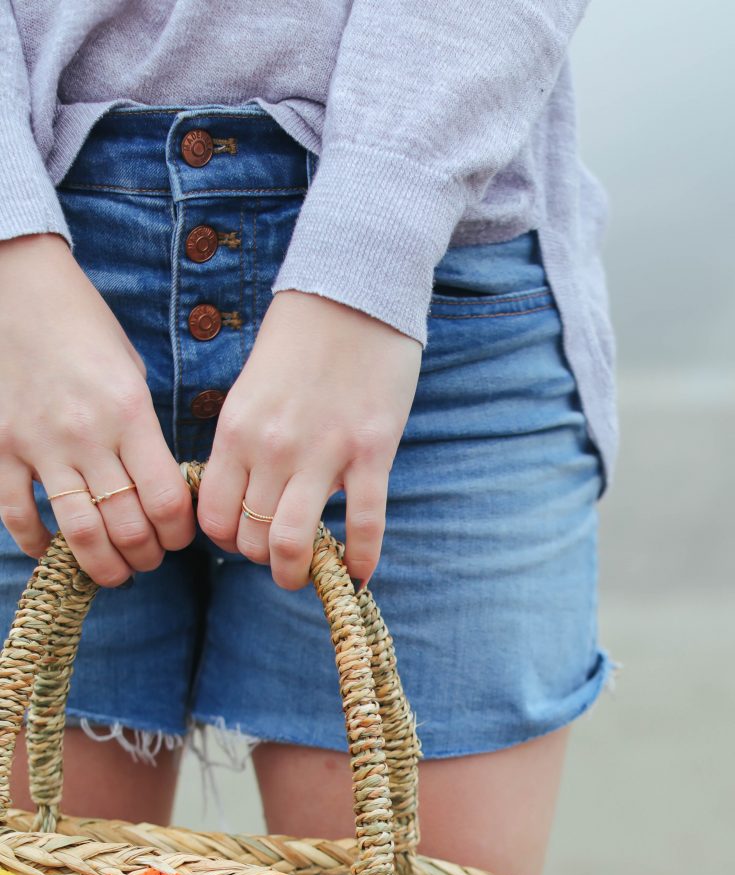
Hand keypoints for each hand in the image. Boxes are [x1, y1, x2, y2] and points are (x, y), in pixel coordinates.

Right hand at [0, 234, 195, 585]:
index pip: (167, 502)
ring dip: (102, 565)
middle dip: (146, 558)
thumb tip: (163, 490)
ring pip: (79, 532)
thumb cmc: (85, 328)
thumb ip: (145, 433)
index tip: (179, 537)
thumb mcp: (131, 373)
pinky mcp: (1, 446)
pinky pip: (17, 513)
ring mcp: (40, 444)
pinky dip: (36, 543)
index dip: (179, 535)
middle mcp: (88, 435)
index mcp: (131, 414)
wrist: (18, 286)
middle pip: (128, 527)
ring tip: (114, 572)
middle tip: (148, 560)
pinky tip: (50, 551)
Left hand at [196, 290, 421, 590]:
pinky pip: (363, 525)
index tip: (243, 538)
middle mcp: (272, 448)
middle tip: (278, 556)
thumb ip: (245, 442)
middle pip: (250, 538)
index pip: (213, 516)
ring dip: (297, 572)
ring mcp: (323, 454)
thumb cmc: (302, 339)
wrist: (356, 291)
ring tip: (307, 573)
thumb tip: (247, 495)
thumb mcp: (252, 389)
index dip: (225, 540)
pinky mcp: (371, 453)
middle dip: (262, 559)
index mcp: (236, 431)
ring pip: (293, 543)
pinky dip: (361, 560)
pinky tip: (360, 574)